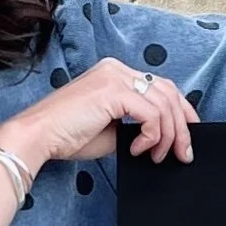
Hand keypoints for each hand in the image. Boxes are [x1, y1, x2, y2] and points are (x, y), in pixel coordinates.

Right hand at [11, 57, 196, 172]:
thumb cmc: (66, 136)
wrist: (38, 137)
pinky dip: (151, 136)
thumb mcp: (111, 129)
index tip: (188, 135)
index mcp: (115, 73)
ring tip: (156, 156)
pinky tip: (137, 149)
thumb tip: (162, 137)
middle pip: (169, 92)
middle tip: (183, 154)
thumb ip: (136, 125)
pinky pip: (150, 114)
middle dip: (182, 127)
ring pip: (164, 104)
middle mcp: (117, 69)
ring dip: (168, 136)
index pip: (161, 86)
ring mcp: (115, 77)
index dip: (182, 111)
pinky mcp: (113, 91)